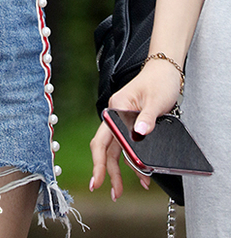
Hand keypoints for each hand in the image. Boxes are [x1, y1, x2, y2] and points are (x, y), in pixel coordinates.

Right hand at [89, 60, 182, 197]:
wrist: (165, 71)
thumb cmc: (159, 81)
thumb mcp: (156, 101)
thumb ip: (147, 119)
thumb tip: (140, 134)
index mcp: (116, 108)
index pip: (103, 140)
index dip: (99, 163)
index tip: (98, 181)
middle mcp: (115, 114)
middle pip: (107, 148)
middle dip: (108, 172)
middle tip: (114, 193)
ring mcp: (122, 119)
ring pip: (116, 149)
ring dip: (120, 170)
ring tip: (125, 189)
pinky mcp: (130, 122)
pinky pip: (126, 145)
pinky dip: (132, 161)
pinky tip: (140, 174)